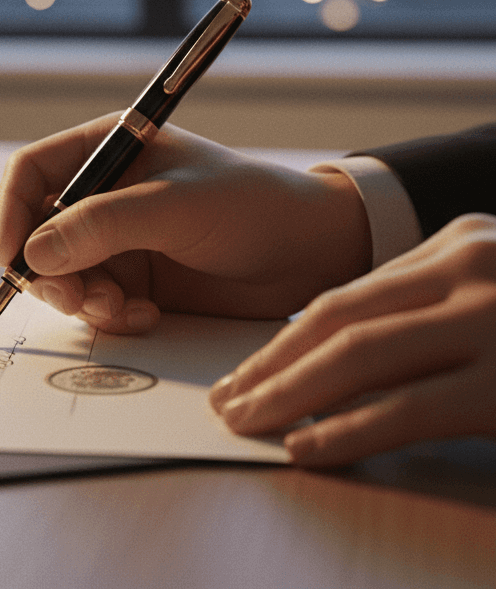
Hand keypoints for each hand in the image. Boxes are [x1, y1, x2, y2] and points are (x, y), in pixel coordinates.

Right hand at [0, 115, 372, 332]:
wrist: (311, 254)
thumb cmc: (251, 206)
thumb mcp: (175, 207)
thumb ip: (104, 225)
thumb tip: (34, 253)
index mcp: (107, 149)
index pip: (31, 173)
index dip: (12, 212)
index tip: (16, 257)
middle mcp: (103, 193)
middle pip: (36, 231)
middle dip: (49, 271)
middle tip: (78, 299)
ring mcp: (116, 238)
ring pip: (60, 274)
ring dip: (81, 298)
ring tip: (123, 308)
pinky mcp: (133, 278)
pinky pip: (93, 302)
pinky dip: (108, 315)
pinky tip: (145, 315)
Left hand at [209, 213, 495, 465]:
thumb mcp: (494, 294)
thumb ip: (436, 309)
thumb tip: (354, 358)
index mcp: (459, 244)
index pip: (351, 295)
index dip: (289, 337)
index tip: (250, 370)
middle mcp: (468, 266)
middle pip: (338, 317)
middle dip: (270, 363)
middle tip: (225, 397)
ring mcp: (489, 320)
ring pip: (356, 356)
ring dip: (287, 394)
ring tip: (243, 422)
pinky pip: (405, 410)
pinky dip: (345, 431)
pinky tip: (304, 449)